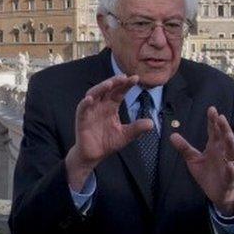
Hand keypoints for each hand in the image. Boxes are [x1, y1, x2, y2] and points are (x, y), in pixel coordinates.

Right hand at [65, 74, 152, 189]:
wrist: (93, 155)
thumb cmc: (107, 142)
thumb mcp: (125, 135)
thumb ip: (136, 128)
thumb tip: (151, 123)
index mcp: (111, 107)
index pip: (119, 92)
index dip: (126, 85)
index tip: (136, 78)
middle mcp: (100, 105)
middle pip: (106, 89)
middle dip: (114, 82)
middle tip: (124, 77)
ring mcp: (90, 111)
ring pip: (93, 94)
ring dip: (100, 88)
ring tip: (109, 84)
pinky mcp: (81, 119)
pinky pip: (82, 109)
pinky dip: (85, 103)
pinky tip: (90, 99)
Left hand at [169, 106, 233, 214]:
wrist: (215, 193)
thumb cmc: (206, 172)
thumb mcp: (192, 159)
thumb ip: (184, 147)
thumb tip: (172, 135)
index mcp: (214, 147)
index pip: (214, 131)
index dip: (213, 121)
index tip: (211, 109)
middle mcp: (222, 153)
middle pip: (224, 138)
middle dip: (223, 128)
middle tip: (220, 117)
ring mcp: (227, 165)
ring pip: (231, 153)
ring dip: (230, 144)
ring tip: (228, 135)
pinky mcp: (228, 179)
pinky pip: (231, 174)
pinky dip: (231, 170)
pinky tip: (230, 165)